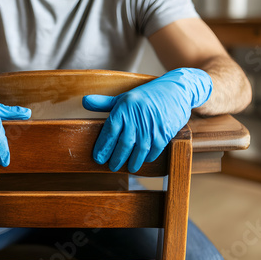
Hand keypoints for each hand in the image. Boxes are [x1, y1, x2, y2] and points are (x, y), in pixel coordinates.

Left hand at [82, 68, 211, 172]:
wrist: (176, 91)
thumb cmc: (146, 96)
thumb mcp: (124, 97)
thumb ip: (104, 103)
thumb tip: (84, 101)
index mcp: (124, 108)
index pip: (109, 131)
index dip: (103, 147)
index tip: (97, 158)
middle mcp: (136, 118)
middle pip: (123, 144)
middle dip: (116, 158)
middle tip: (111, 167)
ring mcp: (151, 126)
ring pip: (139, 150)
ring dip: (132, 162)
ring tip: (128, 168)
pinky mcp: (164, 133)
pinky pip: (154, 150)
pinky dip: (148, 158)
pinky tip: (143, 161)